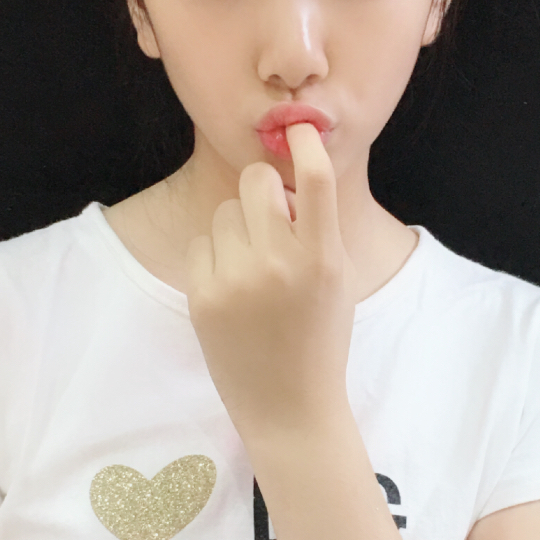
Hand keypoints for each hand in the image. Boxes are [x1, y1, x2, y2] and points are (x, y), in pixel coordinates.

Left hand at [186, 123, 357, 445]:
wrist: (290, 409)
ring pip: (225, 212)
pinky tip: (232, 291)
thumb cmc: (319, 342)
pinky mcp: (204, 296)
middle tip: (271, 222)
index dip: (305, 143)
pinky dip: (215, 258)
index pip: (315, 178)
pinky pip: (202, 244)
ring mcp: (238, 280)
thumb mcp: (337, 283)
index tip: (298, 130)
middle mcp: (281, 263)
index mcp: (324, 258)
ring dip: (237, 228)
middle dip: (263, 193)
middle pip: (257, 181)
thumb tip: (284, 186)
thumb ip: (316, 232)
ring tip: (253, 270)